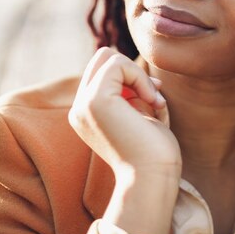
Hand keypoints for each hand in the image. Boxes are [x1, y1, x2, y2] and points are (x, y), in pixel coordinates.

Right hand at [69, 47, 181, 178]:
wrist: (153, 176)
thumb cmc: (154, 151)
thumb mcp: (140, 113)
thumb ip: (131, 91)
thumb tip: (132, 66)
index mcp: (87, 113)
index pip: (103, 72)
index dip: (131, 77)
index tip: (154, 96)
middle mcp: (79, 108)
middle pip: (102, 58)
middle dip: (132, 71)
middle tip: (152, 96)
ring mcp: (83, 104)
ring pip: (108, 57)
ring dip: (138, 75)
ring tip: (154, 101)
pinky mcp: (94, 100)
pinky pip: (118, 64)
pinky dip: (141, 77)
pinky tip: (152, 101)